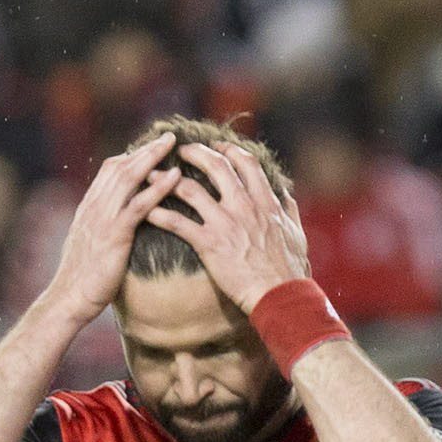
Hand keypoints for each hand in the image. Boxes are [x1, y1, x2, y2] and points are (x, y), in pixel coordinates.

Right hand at [41, 134, 182, 324]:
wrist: (70, 297)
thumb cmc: (82, 279)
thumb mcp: (89, 245)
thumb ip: (100, 228)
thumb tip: (112, 224)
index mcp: (89, 207)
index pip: (109, 170)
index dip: (131, 157)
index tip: (150, 150)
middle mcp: (95, 206)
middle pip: (121, 166)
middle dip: (146, 150)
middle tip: (169, 137)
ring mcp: (103, 218)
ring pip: (129, 177)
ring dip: (153, 157)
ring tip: (174, 145)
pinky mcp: (115, 234)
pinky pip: (139, 205)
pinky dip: (158, 188)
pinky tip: (175, 177)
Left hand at [148, 139, 311, 311]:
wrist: (280, 295)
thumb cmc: (289, 270)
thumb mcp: (296, 233)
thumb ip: (288, 210)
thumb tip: (285, 195)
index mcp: (265, 201)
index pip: (245, 163)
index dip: (229, 150)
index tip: (218, 147)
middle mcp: (243, 206)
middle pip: (216, 166)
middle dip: (195, 153)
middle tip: (182, 151)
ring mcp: (224, 223)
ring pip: (190, 189)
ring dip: (167, 179)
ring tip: (152, 175)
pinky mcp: (209, 244)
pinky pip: (177, 223)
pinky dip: (159, 214)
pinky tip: (146, 210)